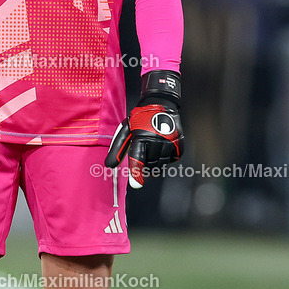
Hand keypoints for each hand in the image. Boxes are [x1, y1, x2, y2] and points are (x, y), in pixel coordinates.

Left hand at [105, 70, 183, 188]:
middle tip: (142, 163)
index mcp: (141, 135)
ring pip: (161, 163)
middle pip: (150, 164)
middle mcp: (156, 139)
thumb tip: (109, 165)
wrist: (161, 103)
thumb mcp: (125, 130)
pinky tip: (160, 151)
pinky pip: (171, 159)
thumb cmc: (140, 118)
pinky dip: (165, 159)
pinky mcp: (179, 143)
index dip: (136, 172)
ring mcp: (170, 141)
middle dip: (144, 168)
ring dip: (154, 166)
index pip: (138, 157)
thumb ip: (118, 148)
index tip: (136, 185)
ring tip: (150, 158)